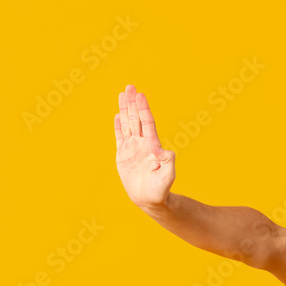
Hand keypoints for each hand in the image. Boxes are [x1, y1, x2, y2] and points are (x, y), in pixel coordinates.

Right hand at [114, 84, 174, 210]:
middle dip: (133, 103)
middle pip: (136, 119)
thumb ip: (168, 162)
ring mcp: (132, 148)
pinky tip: (117, 115)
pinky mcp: (123, 155)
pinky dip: (118, 126)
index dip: (143, 109)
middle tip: (130, 87)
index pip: (147, 123)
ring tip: (122, 94)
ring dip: (125, 109)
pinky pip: (119, 137)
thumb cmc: (161, 189)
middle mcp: (142, 144)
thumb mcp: (168, 176)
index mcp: (152, 146)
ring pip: (127, 124)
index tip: (140, 95)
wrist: (149, 199)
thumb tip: (163, 150)